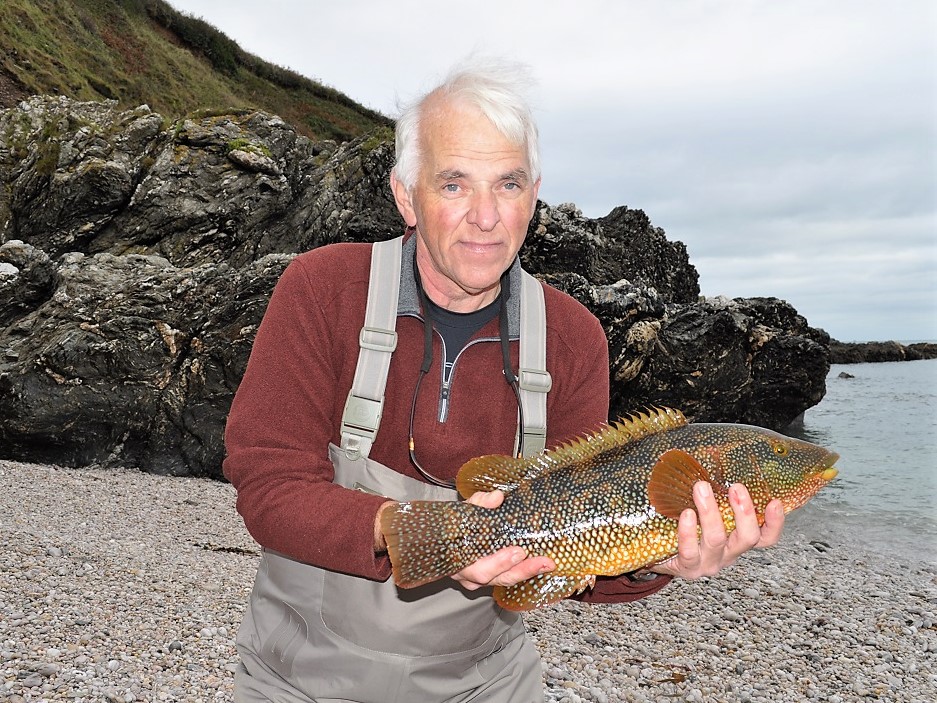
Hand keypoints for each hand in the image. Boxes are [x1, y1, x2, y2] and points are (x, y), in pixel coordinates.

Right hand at [450, 489, 555, 590]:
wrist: (449, 533)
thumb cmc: (456, 522)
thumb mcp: (465, 509)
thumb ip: (480, 503)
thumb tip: (497, 497)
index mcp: (459, 558)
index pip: (478, 569)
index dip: (498, 563)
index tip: (518, 552)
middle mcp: (467, 574)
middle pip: (495, 578)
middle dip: (520, 570)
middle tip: (540, 562)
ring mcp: (479, 578)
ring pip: (503, 580)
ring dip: (527, 572)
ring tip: (547, 564)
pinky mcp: (492, 576)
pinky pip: (508, 577)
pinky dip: (525, 571)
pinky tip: (541, 565)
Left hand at [651, 481, 784, 579]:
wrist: (662, 556)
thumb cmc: (689, 527)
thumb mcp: (708, 512)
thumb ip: (717, 493)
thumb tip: (716, 454)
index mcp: (738, 540)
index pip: (766, 537)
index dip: (774, 523)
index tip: (775, 502)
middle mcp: (729, 554)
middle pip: (747, 537)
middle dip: (744, 512)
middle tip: (736, 487)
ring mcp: (709, 562)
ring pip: (716, 539)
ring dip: (711, 512)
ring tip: (701, 488)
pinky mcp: (688, 567)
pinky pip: (689, 551)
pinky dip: (688, 532)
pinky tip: (686, 514)